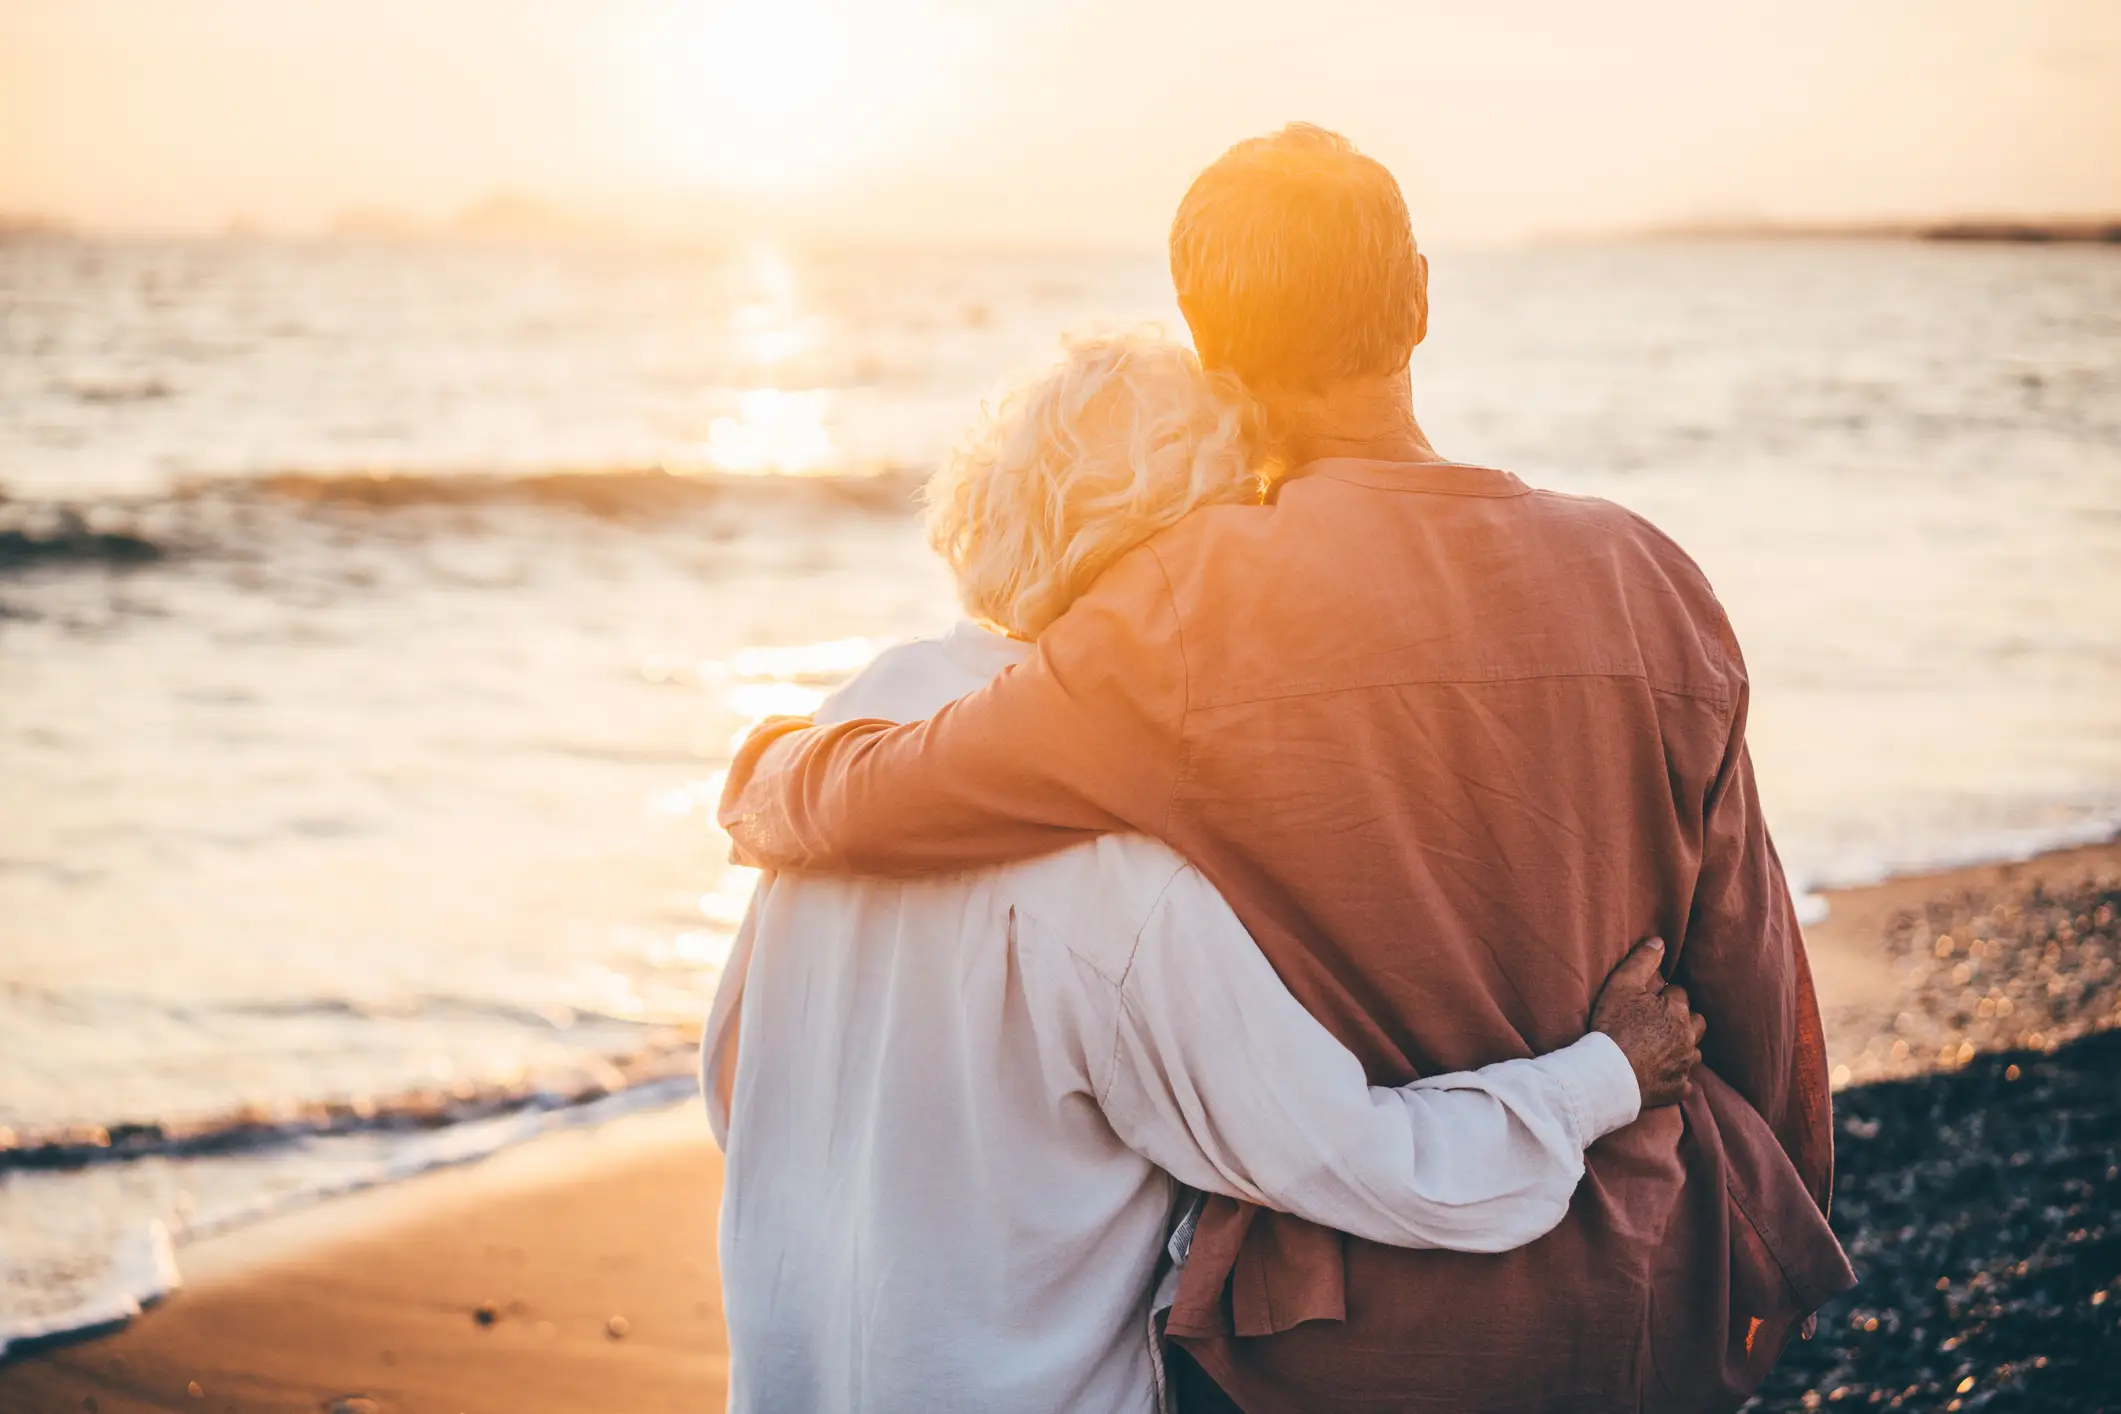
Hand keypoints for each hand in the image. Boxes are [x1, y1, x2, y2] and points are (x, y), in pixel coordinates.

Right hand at [1590, 938, 1704, 1107]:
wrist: (1608, 1073)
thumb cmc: (1613, 1026)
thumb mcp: (1622, 984)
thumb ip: (1643, 960)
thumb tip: (1659, 942)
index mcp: (1678, 1011)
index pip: (1679, 995)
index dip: (1662, 996)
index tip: (1647, 1001)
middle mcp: (1688, 1038)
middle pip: (1697, 1023)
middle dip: (1684, 1020)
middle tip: (1659, 1022)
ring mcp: (1684, 1066)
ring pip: (1694, 1053)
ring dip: (1683, 1048)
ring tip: (1662, 1047)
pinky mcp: (1677, 1089)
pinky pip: (1686, 1084)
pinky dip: (1678, 1078)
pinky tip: (1664, 1075)